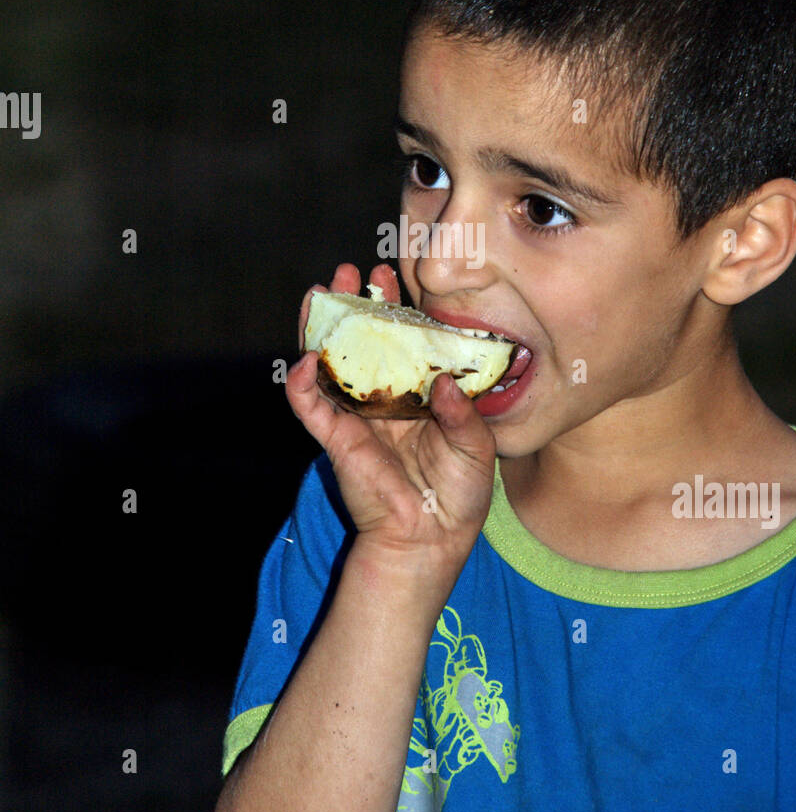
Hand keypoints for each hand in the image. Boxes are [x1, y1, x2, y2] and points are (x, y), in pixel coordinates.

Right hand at [286, 262, 497, 585]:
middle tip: (352, 271)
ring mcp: (356, 416)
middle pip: (361, 341)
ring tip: (321, 291)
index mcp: (417, 394)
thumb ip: (463, 412)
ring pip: (330, 362)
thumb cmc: (458, 495)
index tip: (391, 274)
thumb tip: (446, 381)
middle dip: (354, 304)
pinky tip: (304, 360)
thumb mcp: (476, 447)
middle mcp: (383, 398)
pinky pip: (311, 408)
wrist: (429, 540)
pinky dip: (302, 385)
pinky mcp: (336, 439)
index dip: (394, 308)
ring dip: (321, 327)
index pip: (401, 341)